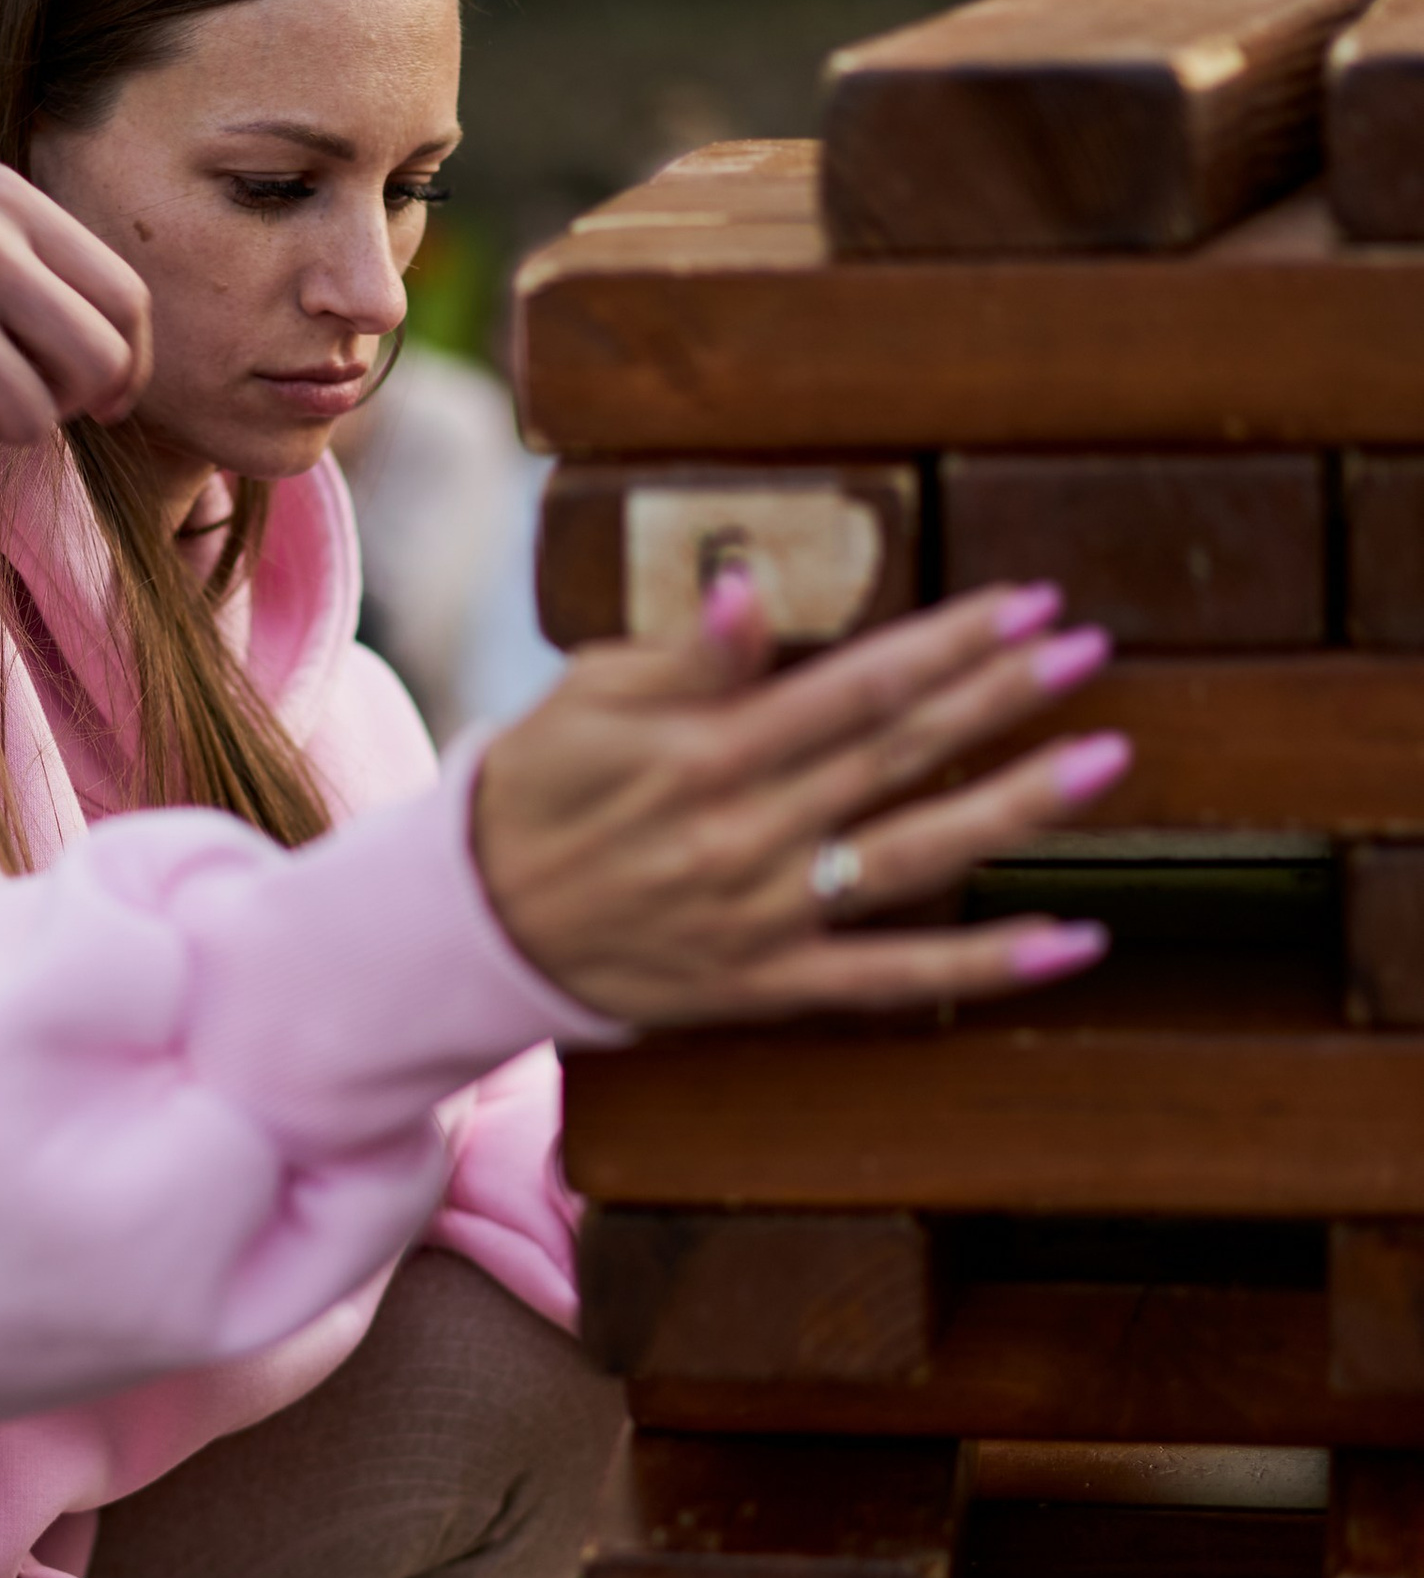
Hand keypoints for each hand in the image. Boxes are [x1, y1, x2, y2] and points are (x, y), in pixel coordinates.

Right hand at [471, 575, 1127, 1029]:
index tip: (1028, 604)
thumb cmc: (533, 791)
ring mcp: (761, 919)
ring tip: (1106, 760)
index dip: (948, 642)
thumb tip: (746, 590)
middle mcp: (742, 836)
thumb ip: (683, 658)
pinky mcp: (765, 988)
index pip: (852, 685)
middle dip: (1000, 698)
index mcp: (702, 753)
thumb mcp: (584, 700)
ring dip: (1017, 807)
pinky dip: (987, 968)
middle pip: (897, 755)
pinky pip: (892, 984)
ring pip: (913, 858)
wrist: (472, 929)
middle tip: (1090, 650)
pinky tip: (1076, 942)